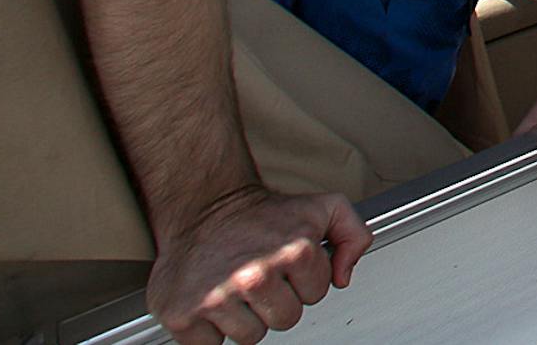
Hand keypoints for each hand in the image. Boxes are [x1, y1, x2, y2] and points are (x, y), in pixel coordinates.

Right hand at [149, 185, 370, 344]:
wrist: (204, 206)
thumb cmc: (259, 213)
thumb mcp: (322, 208)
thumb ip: (353, 235)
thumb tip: (344, 276)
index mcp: (294, 252)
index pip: (315, 295)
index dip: (303, 280)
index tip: (286, 264)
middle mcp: (255, 276)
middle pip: (286, 320)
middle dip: (276, 301)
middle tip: (259, 275)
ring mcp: (218, 298)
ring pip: (250, 336)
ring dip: (244, 316)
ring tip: (236, 284)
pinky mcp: (184, 315)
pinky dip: (209, 329)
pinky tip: (212, 299)